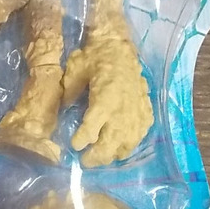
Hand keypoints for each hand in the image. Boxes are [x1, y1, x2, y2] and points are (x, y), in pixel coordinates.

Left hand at [62, 38, 153, 166]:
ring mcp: (136, 112)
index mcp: (104, 98)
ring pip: (127, 143)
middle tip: (85, 161)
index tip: (74, 146)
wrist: (120, 47)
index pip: (92, 127)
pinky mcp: (145, 110)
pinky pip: (140, 135)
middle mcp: (122, 109)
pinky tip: (120, 146)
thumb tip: (64, 108)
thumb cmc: (95, 57)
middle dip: (97, 156)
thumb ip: (69, 91)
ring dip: (113, 154)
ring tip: (101, 157)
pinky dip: (130, 144)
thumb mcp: (75, 69)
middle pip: (111, 143)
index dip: (82, 140)